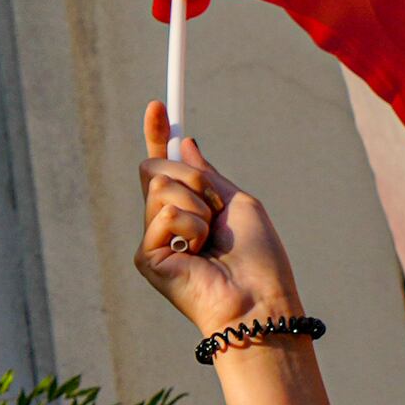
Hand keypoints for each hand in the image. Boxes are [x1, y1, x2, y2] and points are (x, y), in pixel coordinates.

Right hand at [140, 105, 302, 337]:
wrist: (258, 299)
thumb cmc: (258, 258)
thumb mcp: (237, 202)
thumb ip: (207, 174)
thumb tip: (184, 142)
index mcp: (190, 210)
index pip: (166, 166)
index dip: (159, 135)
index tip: (158, 105)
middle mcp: (166, 223)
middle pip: (156, 167)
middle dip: (190, 176)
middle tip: (215, 207)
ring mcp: (154, 240)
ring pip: (161, 187)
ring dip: (197, 205)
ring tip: (210, 240)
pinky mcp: (146, 257)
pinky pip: (163, 214)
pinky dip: (190, 226)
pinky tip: (197, 254)